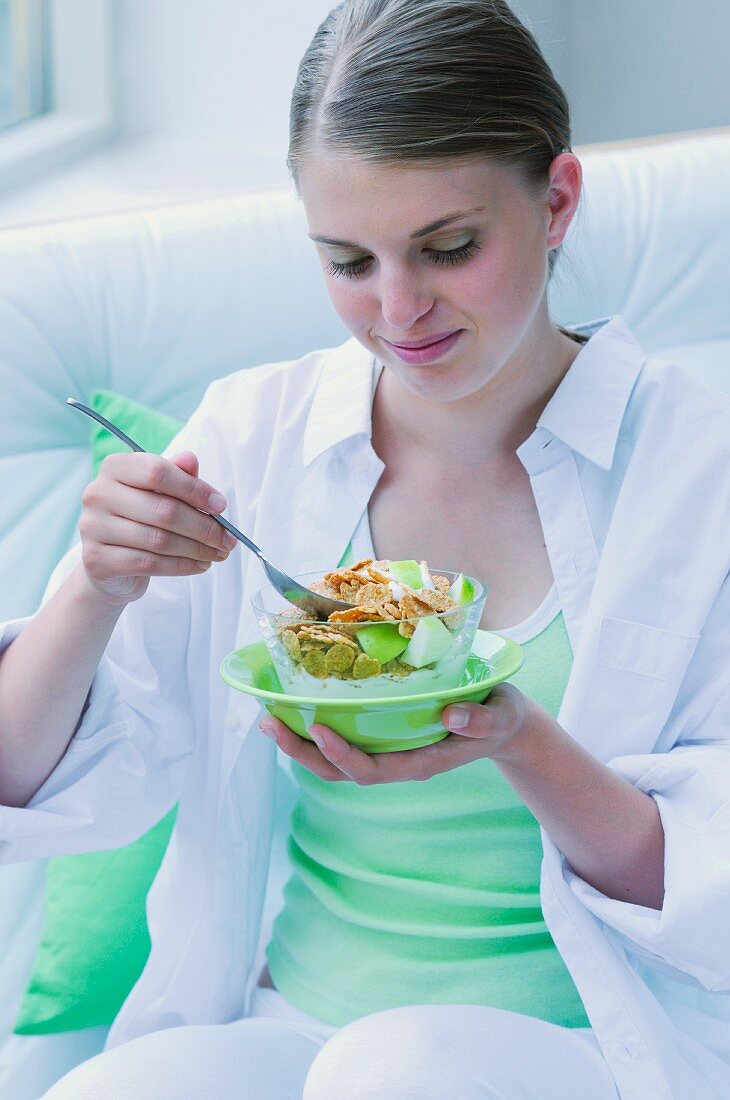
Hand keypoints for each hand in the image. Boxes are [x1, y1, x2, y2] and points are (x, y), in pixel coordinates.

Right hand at [79, 450, 235, 603]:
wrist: (110, 564)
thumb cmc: (140, 520)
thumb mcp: (160, 493)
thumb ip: (177, 475)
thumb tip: (191, 459)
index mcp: (114, 467)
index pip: (158, 472)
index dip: (194, 489)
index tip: (221, 506)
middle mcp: (98, 493)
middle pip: (164, 510)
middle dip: (204, 527)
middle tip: (228, 540)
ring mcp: (93, 527)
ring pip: (160, 540)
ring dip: (197, 549)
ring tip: (218, 553)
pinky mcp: (97, 559)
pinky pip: (149, 563)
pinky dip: (182, 566)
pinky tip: (200, 565)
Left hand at [258, 682, 532, 783]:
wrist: (503, 722)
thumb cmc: (500, 717)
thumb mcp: (500, 717)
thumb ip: (481, 720)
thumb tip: (453, 718)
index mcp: (421, 761)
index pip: (373, 770)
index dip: (342, 755)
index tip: (318, 729)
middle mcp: (397, 760)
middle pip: (341, 771)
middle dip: (303, 752)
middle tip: (269, 724)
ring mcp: (388, 750)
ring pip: (335, 760)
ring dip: (299, 744)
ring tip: (268, 719)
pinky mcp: (383, 736)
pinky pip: (344, 740)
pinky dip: (314, 730)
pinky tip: (294, 709)